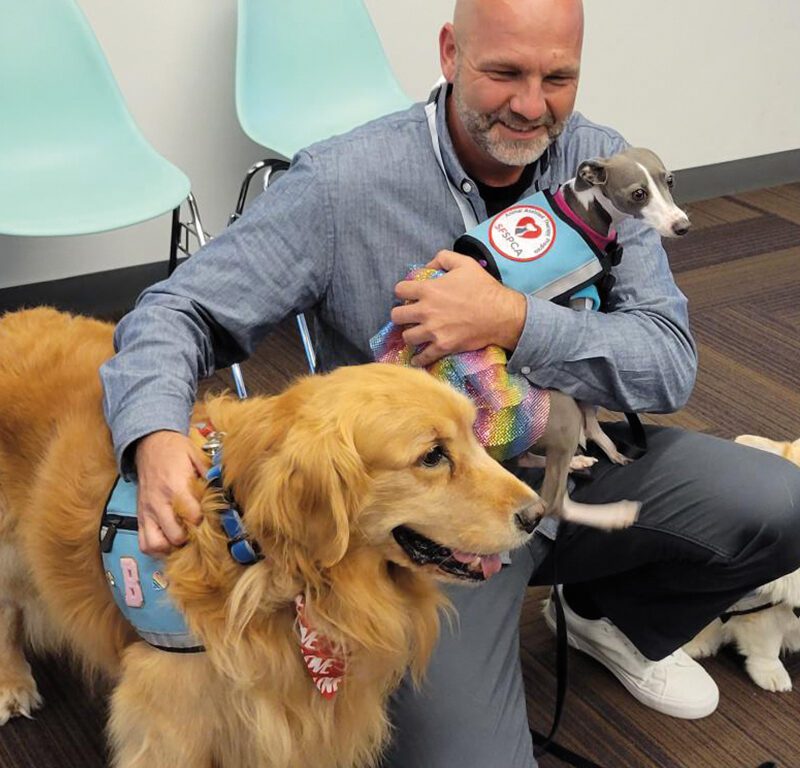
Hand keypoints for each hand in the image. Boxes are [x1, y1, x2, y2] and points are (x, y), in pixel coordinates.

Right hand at [134, 431, 206, 554]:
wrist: (148, 442)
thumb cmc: (175, 449)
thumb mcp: (196, 454)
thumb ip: (210, 472)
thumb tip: (225, 488)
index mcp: (175, 487)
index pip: (193, 516)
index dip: (205, 522)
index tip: (212, 520)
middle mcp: (159, 503)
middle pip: (175, 535)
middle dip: (190, 539)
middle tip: (200, 534)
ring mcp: (147, 512)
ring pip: (155, 544)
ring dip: (171, 547)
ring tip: (184, 541)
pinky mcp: (140, 516)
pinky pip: (143, 542)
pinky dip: (155, 548)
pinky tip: (169, 542)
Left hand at [390, 250, 526, 366]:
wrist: (502, 314)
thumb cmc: (484, 287)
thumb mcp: (465, 263)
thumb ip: (442, 258)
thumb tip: (427, 266)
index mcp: (429, 290)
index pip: (400, 290)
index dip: (403, 291)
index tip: (408, 295)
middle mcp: (426, 311)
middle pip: (396, 316)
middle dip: (401, 314)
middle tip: (409, 316)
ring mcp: (434, 331)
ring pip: (407, 337)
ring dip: (410, 334)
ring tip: (416, 333)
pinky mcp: (443, 346)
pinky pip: (423, 357)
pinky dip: (418, 359)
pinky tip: (417, 358)